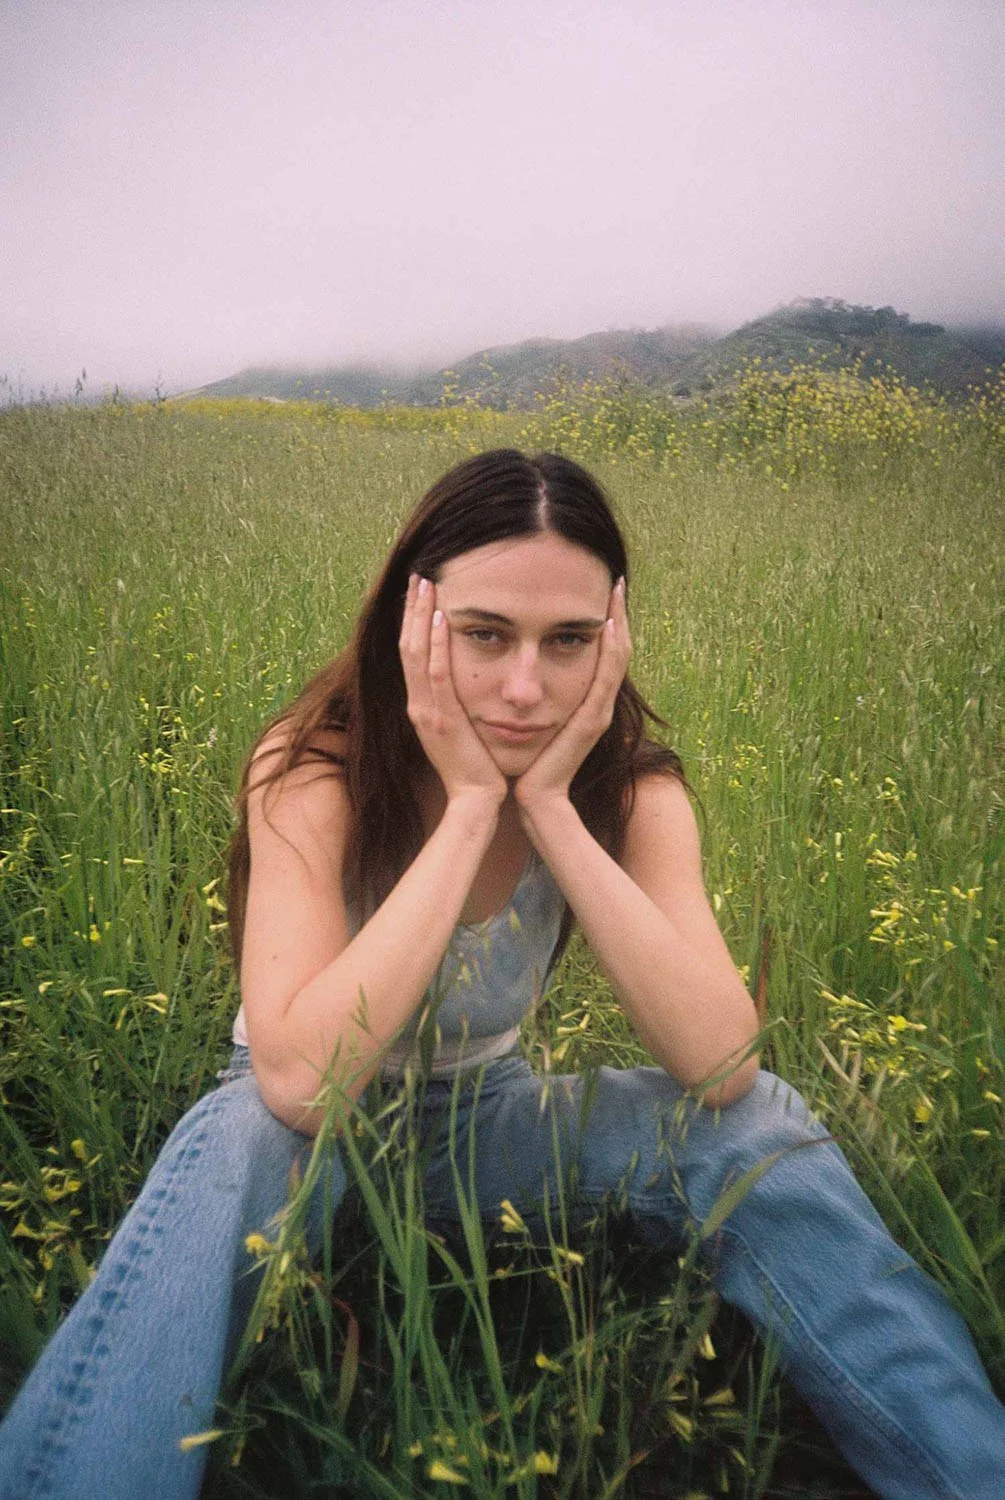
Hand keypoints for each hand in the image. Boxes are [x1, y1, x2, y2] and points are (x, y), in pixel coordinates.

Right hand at [399, 574, 507, 806]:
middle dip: (411, 609)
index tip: (419, 594)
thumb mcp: (459, 732)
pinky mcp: (443, 718)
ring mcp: (427, 711)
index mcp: (421, 707)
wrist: (475, 801)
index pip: (411, 655)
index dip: (412, 622)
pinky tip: (439, 617)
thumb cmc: (475, 769)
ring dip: (419, 616)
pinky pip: (436, 673)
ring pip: (416, 653)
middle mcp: (418, 705)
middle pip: (407, 646)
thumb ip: (454, 708)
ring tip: (425, 584)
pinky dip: (434, 643)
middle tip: (418, 576)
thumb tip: (459, 686)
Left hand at [513, 578, 631, 814]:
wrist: (537, 798)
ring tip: (616, 593)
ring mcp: (600, 710)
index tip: (602, 591)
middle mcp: (600, 702)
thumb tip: (522, 675)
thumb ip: (537, 699)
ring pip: (618, 657)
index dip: (607, 623)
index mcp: (586, 701)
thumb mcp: (536, 721)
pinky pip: (607, 677)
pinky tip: (608, 625)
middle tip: (616, 581)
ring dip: (619, 623)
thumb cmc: (530, 762)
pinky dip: (611, 650)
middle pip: (617, 649)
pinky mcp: (594, 720)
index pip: (603, 653)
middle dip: (618, 614)